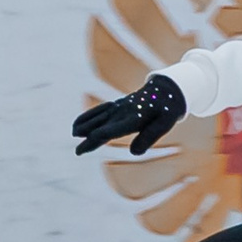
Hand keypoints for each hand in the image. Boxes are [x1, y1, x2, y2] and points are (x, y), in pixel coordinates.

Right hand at [72, 74, 186, 155]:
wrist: (167, 89)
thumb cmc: (167, 109)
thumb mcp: (164, 124)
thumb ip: (149, 136)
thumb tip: (133, 152)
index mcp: (133, 118)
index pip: (108, 131)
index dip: (93, 141)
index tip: (81, 150)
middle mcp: (122, 112)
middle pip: (100, 126)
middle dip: (88, 138)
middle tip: (77, 152)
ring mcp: (119, 107)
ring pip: (98, 117)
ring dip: (85, 125)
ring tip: (74, 134)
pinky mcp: (118, 105)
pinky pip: (100, 110)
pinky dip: (89, 116)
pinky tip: (80, 123)